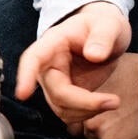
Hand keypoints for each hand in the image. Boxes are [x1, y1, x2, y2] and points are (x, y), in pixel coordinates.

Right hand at [15, 1, 131, 125]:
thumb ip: (102, 37)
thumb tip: (94, 55)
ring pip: (60, 107)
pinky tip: (103, 104)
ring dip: (86, 111)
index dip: (26, 76)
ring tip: (112, 101)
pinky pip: (68, 113)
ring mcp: (55, 81)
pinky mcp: (64, 94)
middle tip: (114, 101)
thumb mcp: (108, 24)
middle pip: (55, 92)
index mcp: (53, 43)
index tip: (23, 94)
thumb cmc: (102, 25)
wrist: (105, 34)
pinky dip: (87, 114)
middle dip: (83, 103)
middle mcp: (48, 64)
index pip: (33, 58)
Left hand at [78, 53, 137, 138]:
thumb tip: (80, 83)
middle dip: (102, 130)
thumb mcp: (108, 70)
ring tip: (133, 123)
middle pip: (92, 137)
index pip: (75, 126)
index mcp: (86, 111)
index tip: (100, 115)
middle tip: (120, 119)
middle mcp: (95, 130)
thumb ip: (90, 84)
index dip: (87, 120)